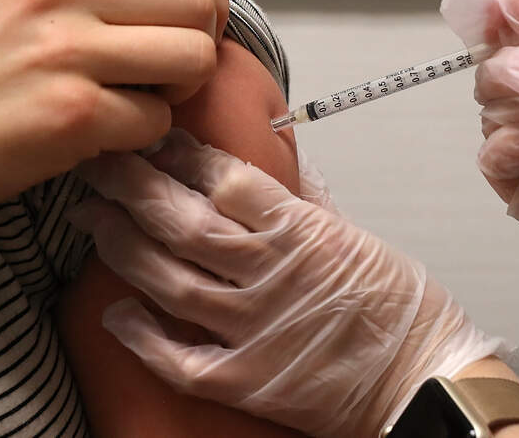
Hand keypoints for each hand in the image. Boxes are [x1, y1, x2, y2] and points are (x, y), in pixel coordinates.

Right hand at [0, 0, 228, 206]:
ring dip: (179, 87)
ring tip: (144, 95)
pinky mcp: (73, 116)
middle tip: (174, 64)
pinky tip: (104, 130)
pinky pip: (154, 120)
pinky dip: (139, 132)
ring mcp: (70, 54)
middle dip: (201, 38)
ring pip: (191, 61)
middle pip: (196, 2)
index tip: (176, 24)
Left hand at [69, 129, 517, 437]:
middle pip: (184, 221)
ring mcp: (255, 330)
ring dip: (123, 246)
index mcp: (302, 231)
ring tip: (92, 219)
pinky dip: (143, 336)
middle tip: (95, 163)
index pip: (225, 178)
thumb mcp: (358, 234)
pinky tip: (116, 313)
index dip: (179, 153)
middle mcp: (272, 275)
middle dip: (130, 186)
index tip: (150, 135)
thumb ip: (307, 197)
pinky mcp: (247, 381)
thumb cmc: (400, 309)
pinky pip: (179, 359)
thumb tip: (279, 158)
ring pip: (171, 280)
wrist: (425, 382)